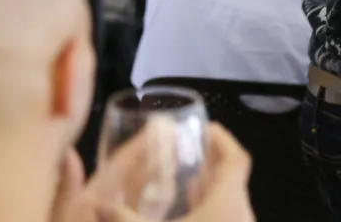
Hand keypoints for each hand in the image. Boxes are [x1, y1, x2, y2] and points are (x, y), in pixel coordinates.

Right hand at [51, 124, 253, 221]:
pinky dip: (208, 216)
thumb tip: (98, 203)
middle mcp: (242, 217)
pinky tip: (182, 221)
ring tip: (178, 189)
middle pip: (233, 182)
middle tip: (184, 157)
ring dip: (208, 196)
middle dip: (211, 168)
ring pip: (229, 207)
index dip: (224, 140)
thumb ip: (122, 218)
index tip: (206, 128)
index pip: (238, 159)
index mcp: (230, 203)